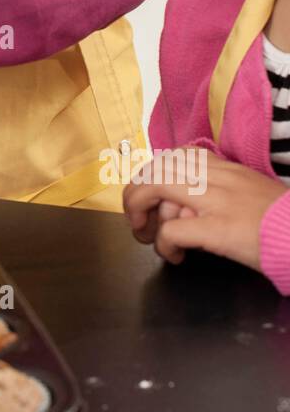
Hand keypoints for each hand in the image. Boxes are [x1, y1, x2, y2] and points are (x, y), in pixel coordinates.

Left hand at [124, 149, 285, 272]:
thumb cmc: (283, 224)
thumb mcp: (250, 194)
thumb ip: (218, 190)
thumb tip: (183, 207)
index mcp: (227, 168)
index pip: (176, 155)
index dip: (153, 175)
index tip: (152, 199)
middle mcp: (220, 177)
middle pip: (157, 167)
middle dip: (136, 194)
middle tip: (139, 221)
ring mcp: (220, 201)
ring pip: (157, 188)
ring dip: (143, 216)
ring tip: (151, 239)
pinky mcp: (222, 229)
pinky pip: (173, 231)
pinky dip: (164, 246)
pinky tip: (175, 257)